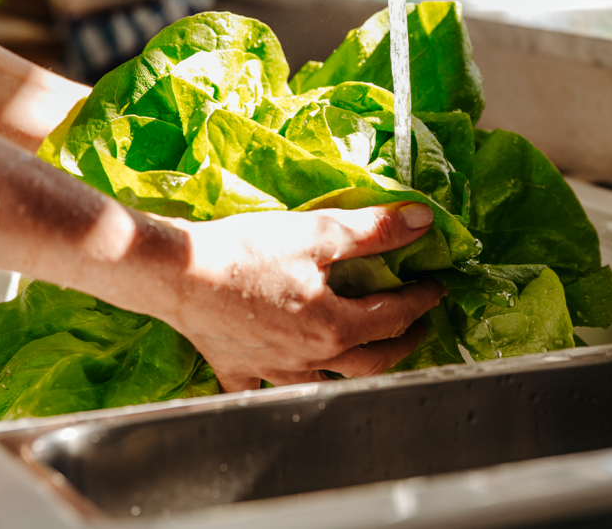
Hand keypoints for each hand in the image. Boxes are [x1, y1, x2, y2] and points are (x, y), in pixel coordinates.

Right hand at [159, 203, 444, 391]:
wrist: (176, 272)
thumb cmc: (245, 250)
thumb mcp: (318, 232)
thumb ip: (374, 231)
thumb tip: (422, 221)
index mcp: (335, 327)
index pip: (394, 317)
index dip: (421, 300)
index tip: (435, 287)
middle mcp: (310, 359)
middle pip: (371, 361)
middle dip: (401, 343)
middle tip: (417, 327)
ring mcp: (272, 370)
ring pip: (325, 383)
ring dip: (353, 371)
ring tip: (365, 355)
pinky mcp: (237, 368)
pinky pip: (261, 390)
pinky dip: (276, 389)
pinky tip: (281, 383)